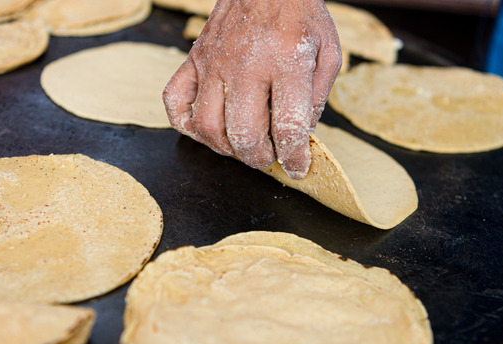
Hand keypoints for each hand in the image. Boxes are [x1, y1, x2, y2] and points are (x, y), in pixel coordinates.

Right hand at [162, 0, 341, 178]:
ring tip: (243, 146)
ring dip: (226, 149)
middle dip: (260, 158)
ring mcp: (213, 62)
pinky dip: (186, 126)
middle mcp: (246, 64)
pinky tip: (208, 129)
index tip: (297, 168)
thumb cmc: (300, 16)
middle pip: (244, 134)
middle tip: (270, 156)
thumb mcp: (328, 52)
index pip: (287, 127)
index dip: (293, 158)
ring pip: (207, 126)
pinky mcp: (194, 60)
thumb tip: (301, 137)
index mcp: (286, 62)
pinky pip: (174, 102)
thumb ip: (318, 98)